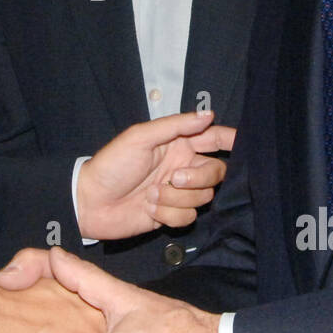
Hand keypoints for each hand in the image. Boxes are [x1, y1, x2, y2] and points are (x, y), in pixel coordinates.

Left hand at [76, 109, 234, 241]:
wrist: (90, 202)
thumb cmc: (111, 165)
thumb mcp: (140, 136)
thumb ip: (176, 125)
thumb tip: (208, 115)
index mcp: (177, 144)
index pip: (214, 139)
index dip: (232, 140)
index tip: (242, 144)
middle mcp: (182, 167)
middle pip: (216, 172)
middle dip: (199, 177)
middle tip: (174, 178)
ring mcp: (177, 192)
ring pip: (203, 197)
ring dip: (177, 198)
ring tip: (152, 194)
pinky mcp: (171, 215)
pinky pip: (188, 217)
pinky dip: (169, 214)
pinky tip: (150, 209)